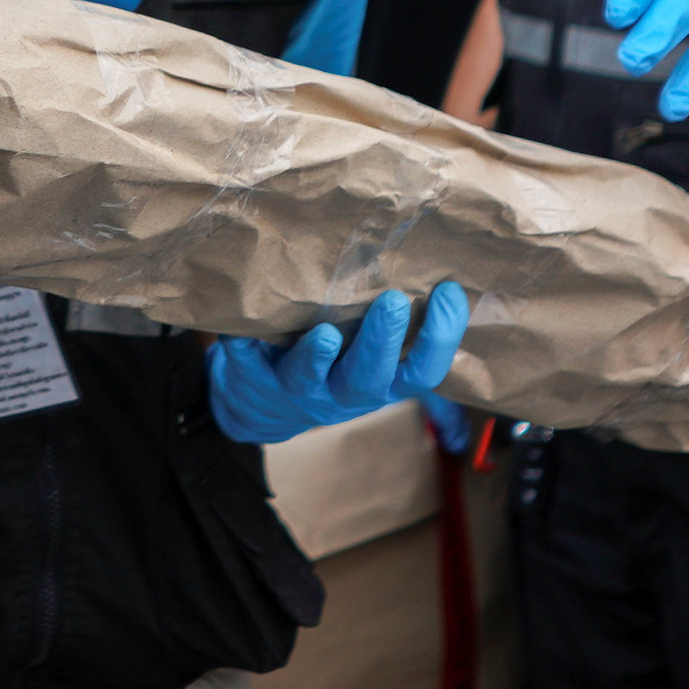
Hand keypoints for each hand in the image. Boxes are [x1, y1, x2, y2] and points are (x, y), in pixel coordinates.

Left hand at [207, 284, 471, 443]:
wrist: (261, 406)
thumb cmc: (333, 369)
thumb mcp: (375, 365)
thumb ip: (405, 338)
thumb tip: (446, 282)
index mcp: (380, 383)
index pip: (421, 372)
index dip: (440, 338)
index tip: (450, 291)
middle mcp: (344, 392)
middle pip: (368, 377)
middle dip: (382, 342)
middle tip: (394, 302)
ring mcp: (298, 389)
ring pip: (311, 379)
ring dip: (317, 357)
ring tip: (325, 334)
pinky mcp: (252, 379)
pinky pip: (245, 362)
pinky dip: (241, 345)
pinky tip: (238, 329)